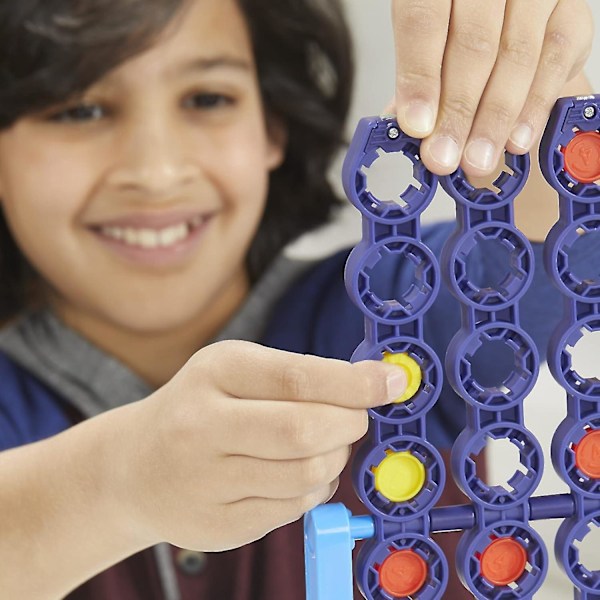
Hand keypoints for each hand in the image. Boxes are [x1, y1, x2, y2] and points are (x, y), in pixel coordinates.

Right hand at [116, 340, 405, 550]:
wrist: (135, 467)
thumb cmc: (201, 407)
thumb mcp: (237, 371)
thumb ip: (301, 375)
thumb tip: (376, 384)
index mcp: (214, 373)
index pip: (296, 378)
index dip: (353, 383)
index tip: (392, 383)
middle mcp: (202, 426)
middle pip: (305, 432)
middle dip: (349, 424)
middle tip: (356, 417)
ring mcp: (206, 482)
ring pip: (307, 475)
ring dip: (334, 458)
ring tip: (324, 444)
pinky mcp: (218, 527)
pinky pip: (294, 509)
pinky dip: (313, 487)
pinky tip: (296, 472)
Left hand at [389, 0, 593, 177]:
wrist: (508, 8)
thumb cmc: (457, 24)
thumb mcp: (427, 36)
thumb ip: (418, 73)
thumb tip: (408, 126)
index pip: (424, 21)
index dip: (419, 78)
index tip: (416, 127)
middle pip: (473, 45)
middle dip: (457, 112)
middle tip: (444, 157)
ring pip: (516, 56)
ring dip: (494, 118)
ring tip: (476, 159)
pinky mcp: (571, 8)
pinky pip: (555, 59)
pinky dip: (533, 107)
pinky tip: (514, 139)